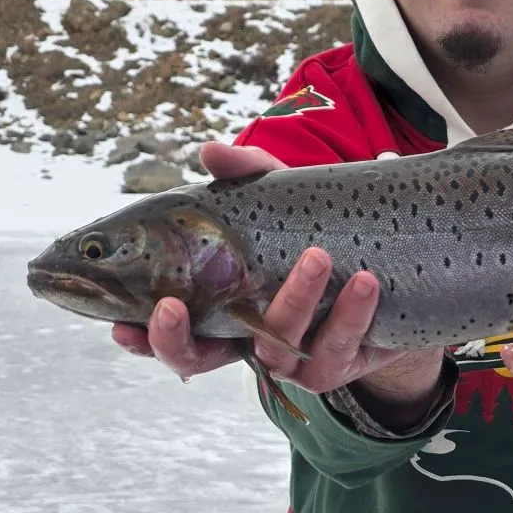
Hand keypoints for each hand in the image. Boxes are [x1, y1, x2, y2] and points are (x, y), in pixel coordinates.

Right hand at [113, 142, 443, 420]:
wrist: (391, 268)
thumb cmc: (314, 232)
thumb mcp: (282, 197)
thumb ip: (248, 173)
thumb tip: (209, 150)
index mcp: (220, 305)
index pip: (172, 329)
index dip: (144, 336)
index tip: (121, 325)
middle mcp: (246, 338)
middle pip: (197, 359)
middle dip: (178, 340)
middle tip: (170, 305)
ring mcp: (290, 357)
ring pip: (275, 346)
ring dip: (295, 300)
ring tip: (319, 256)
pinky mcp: (337, 362)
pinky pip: (337, 347)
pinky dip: (351, 313)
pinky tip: (364, 282)